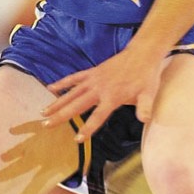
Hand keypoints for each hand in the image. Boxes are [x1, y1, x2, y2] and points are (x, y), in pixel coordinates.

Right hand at [42, 47, 165, 140]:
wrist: (142, 54)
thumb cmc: (146, 76)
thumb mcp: (149, 94)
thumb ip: (145, 108)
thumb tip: (145, 120)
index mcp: (113, 97)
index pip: (98, 116)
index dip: (88, 128)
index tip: (77, 139)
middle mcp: (99, 89)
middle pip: (77, 105)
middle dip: (61, 115)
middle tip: (46, 125)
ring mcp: (94, 79)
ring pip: (71, 92)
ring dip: (57, 102)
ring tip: (43, 112)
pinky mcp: (92, 72)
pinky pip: (74, 78)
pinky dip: (63, 83)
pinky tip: (50, 88)